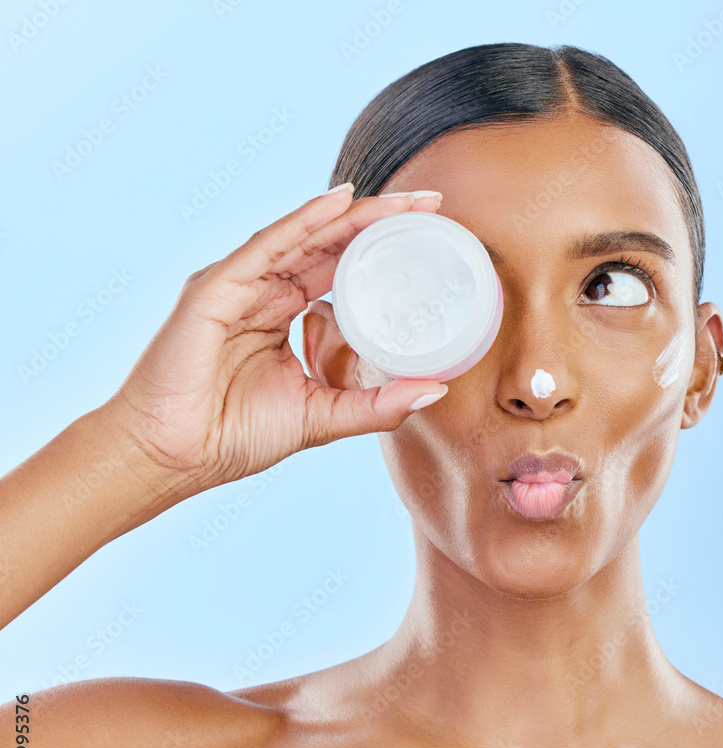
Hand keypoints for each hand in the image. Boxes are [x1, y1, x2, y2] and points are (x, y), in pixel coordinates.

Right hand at [104, 186, 448, 495]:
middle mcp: (264, 292)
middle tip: (431, 204)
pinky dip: (302, 223)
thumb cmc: (236, 436)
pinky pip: (265, 248)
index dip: (381, 250)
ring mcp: (238, 286)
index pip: (340, 270)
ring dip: (353, 216)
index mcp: (285, 315)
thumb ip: (377, 405)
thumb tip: (435, 388)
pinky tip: (339, 203)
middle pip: (329, 245)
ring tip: (400, 202)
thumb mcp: (324, 417)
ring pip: (303, 238)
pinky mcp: (214, 290)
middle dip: (379, 222)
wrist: (174, 458)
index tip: (429, 236)